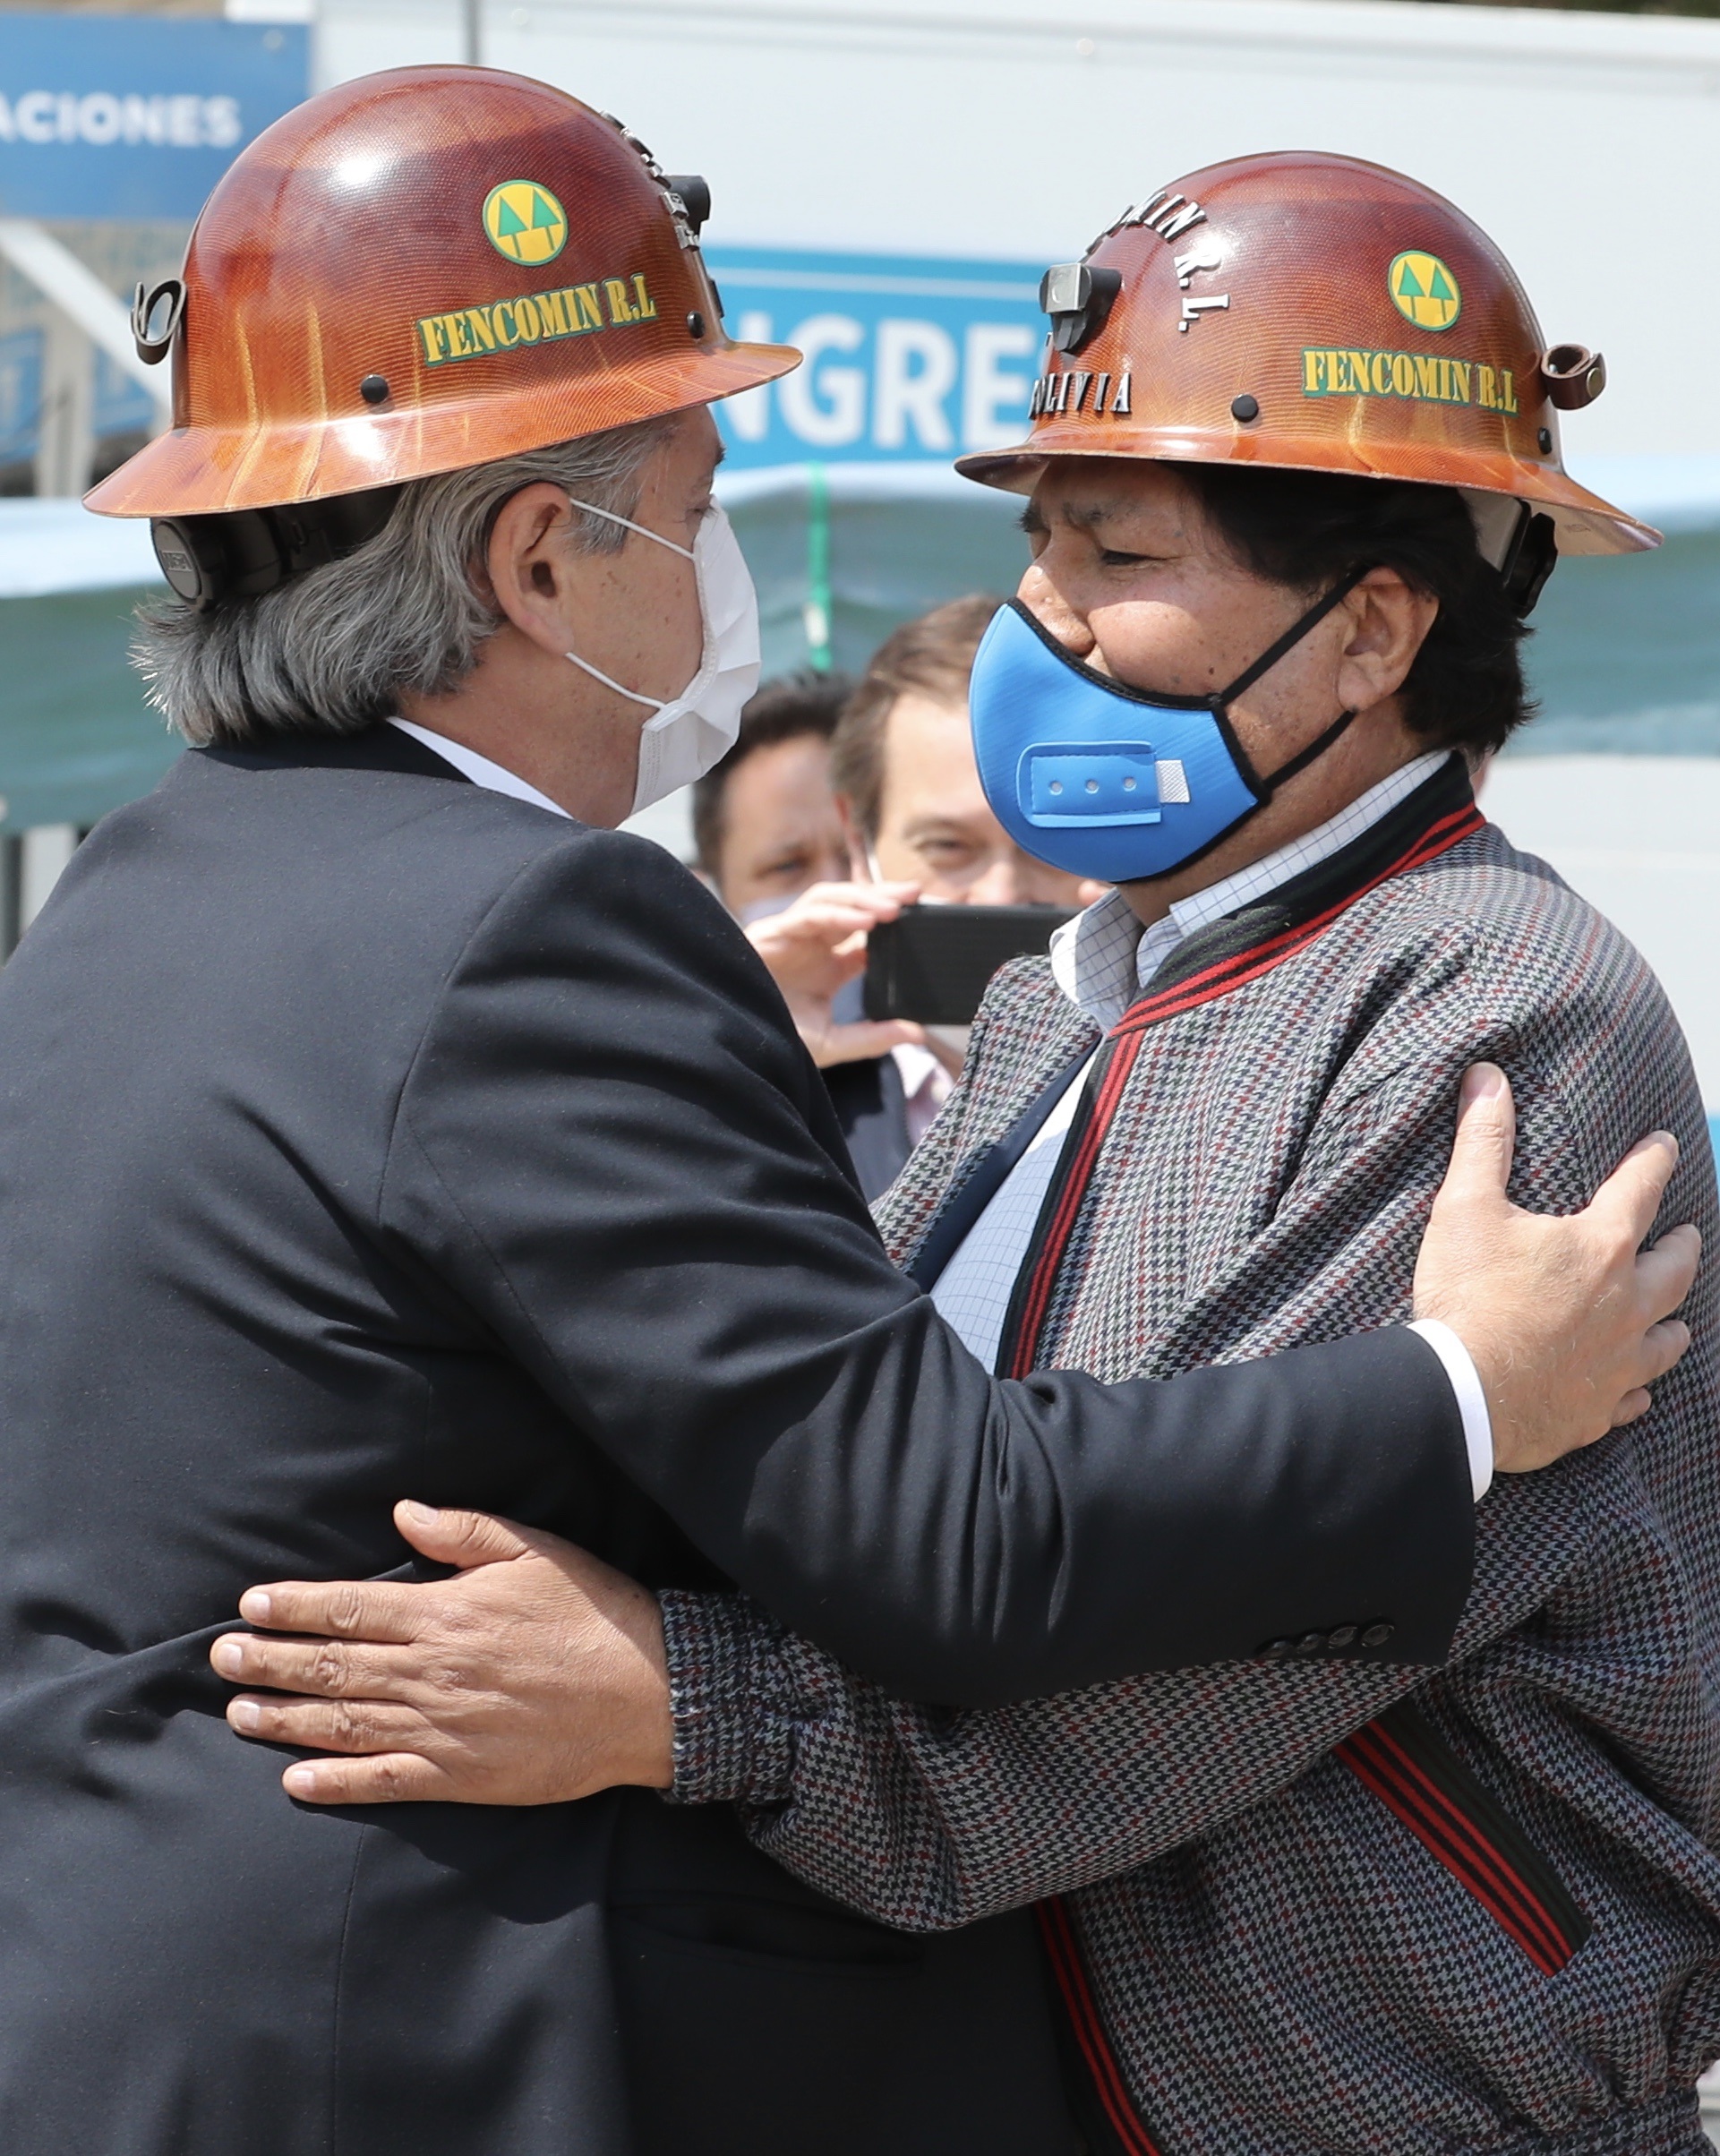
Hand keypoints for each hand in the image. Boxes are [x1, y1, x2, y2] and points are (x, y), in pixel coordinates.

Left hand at [210, 1501, 670, 1805]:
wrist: (650, 1695)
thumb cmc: (593, 1613)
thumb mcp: (536, 1550)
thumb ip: (464, 1531)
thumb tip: (402, 1512)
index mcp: (446, 1612)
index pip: (351, 1609)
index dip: (295, 1607)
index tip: (251, 1606)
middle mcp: (433, 1671)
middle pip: (334, 1666)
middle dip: (271, 1661)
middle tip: (222, 1660)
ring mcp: (443, 1728)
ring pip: (345, 1723)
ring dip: (285, 1719)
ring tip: (239, 1712)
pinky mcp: (461, 1775)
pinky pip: (384, 1780)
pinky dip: (335, 1782)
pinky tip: (296, 1780)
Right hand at [747, 879, 927, 1067]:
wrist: (738, 1049)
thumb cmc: (776, 1043)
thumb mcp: (834, 1043)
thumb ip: (874, 1037)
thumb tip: (916, 1033)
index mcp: (828, 964)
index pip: (866, 931)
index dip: (894, 922)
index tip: (924, 918)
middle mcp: (811, 945)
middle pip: (850, 905)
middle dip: (882, 895)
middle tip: (917, 894)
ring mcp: (790, 936)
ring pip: (828, 900)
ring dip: (862, 898)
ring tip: (894, 907)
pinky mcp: (770, 934)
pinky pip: (807, 915)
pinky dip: (838, 914)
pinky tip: (864, 921)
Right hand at [1413, 1063, 1698, 1472]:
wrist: (1461, 1392)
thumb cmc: (1467, 1296)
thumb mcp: (1466, 1206)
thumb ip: (1483, 1140)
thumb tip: (1487, 1077)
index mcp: (1600, 1247)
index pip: (1641, 1188)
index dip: (1655, 1160)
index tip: (1667, 1144)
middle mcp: (1626, 1304)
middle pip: (1675, 1269)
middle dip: (1685, 1247)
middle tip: (1690, 1235)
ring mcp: (1618, 1362)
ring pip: (1667, 1340)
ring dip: (1674, 1323)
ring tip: (1678, 1319)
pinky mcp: (1598, 1409)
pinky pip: (1633, 1398)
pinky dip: (1637, 1390)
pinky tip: (1638, 1392)